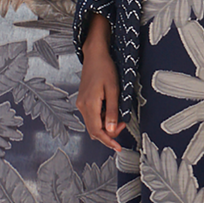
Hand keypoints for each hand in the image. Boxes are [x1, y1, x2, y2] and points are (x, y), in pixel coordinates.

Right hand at [76, 14, 125, 151]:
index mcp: (89, 105)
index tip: (118, 147)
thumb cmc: (105, 69)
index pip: (97, 131)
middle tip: (122, 125)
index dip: (108, 141)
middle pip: (94, 130)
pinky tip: (111, 111)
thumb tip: (110, 130)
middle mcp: (82, 106)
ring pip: (93, 124)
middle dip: (108, 133)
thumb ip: (112, 111)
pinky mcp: (83, 101)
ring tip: (119, 117)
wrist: (95, 55)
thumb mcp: (113, 90)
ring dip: (105, 126)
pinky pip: (92, 116)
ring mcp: (81, 104)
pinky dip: (102, 119)